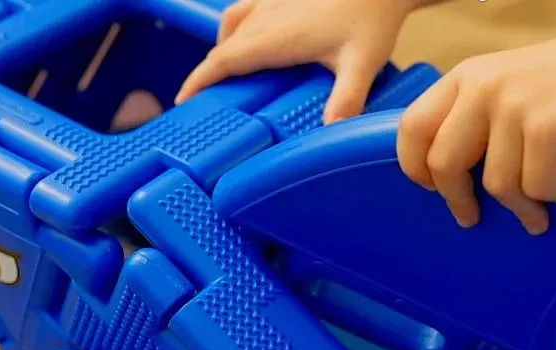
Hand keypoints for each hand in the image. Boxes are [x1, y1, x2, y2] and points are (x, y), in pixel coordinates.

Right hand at [175, 0, 417, 122]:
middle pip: (223, 47)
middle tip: (205, 101)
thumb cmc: (372, 16)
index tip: (183, 102)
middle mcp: (266, 16)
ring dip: (225, 50)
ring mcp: (272, 1)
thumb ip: (346, 99)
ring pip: (233, 25)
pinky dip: (240, 29)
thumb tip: (332, 131)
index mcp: (275, 37)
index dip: (198, 82)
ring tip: (231, 76)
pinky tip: (255, 41)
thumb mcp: (362, 62)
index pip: (223, 61)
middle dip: (208, 74)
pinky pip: (247, 10)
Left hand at [396, 31, 555, 234]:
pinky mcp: (547, 131)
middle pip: (443, 164)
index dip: (416, 167)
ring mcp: (514, 109)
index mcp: (467, 77)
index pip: (412, 129)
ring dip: (522, 208)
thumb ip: (477, 117)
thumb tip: (450, 177)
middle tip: (471, 217)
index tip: (433, 187)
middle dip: (457, 199)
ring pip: (496, 185)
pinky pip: (536, 189)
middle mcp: (483, 88)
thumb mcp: (511, 85)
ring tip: (542, 210)